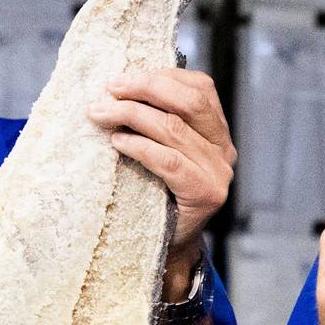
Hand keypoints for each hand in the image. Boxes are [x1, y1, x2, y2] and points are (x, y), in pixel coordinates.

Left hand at [92, 67, 236, 287]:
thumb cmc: (155, 193)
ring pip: (174, 128)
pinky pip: (169, 161)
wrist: (166, 247)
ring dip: (130, 115)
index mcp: (217, 130)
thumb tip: (115, 88)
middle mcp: (224, 149)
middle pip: (190, 101)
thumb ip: (155, 120)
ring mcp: (219, 172)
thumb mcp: (160, 149)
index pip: (198, 87)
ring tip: (100, 114)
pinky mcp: (206, 194)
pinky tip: (117, 142)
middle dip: (144, 89)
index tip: (119, 81)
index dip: (158, 77)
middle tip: (108, 92)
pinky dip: (139, 146)